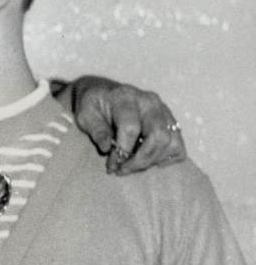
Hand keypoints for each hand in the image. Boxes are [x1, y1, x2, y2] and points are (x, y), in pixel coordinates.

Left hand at [67, 76, 185, 174]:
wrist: (104, 94)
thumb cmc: (92, 105)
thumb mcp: (84, 114)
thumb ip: (95, 129)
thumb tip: (107, 147)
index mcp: (126, 98)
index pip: (131, 128)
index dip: (122, 150)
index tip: (111, 165)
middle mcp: (150, 102)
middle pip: (158, 136)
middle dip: (140, 160)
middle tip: (122, 170)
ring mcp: (163, 111)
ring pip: (171, 141)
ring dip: (153, 161)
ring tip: (133, 167)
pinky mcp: (171, 121)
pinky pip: (178, 144)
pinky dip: (166, 157)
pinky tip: (148, 160)